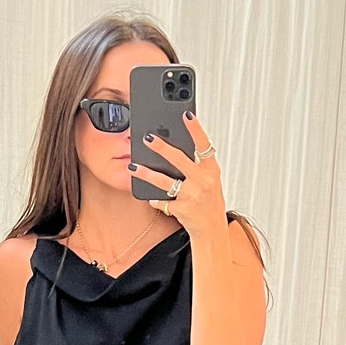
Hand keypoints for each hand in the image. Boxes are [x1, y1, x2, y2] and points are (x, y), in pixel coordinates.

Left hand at [128, 111, 225, 239]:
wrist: (212, 230)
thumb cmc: (210, 203)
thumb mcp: (210, 181)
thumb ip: (197, 165)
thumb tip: (175, 148)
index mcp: (212, 170)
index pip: (204, 145)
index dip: (196, 129)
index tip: (186, 114)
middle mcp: (203, 181)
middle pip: (179, 159)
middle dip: (161, 147)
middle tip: (147, 138)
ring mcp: (192, 196)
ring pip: (164, 181)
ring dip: (146, 173)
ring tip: (133, 167)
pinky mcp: (182, 209)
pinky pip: (162, 201)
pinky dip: (155, 200)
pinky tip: (150, 197)